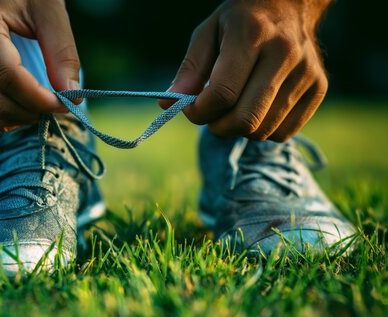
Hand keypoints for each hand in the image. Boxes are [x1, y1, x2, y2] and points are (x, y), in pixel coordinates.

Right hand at [0, 0, 79, 130]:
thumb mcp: (50, 12)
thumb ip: (62, 52)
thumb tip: (71, 95)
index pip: (8, 76)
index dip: (39, 98)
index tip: (67, 102)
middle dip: (35, 112)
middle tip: (63, 106)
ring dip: (26, 117)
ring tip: (50, 104)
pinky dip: (15, 115)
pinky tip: (34, 103)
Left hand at [162, 0, 330, 141]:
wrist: (290, 3)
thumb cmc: (240, 21)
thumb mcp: (207, 33)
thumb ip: (189, 69)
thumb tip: (167, 104)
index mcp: (251, 34)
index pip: (222, 94)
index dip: (198, 111)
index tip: (190, 108)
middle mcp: (284, 53)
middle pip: (245, 119)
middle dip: (217, 127)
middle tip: (210, 115)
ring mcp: (307, 72)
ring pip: (263, 131)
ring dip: (239, 130)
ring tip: (233, 108)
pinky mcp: (320, 87)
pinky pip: (284, 133)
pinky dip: (262, 130)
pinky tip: (256, 109)